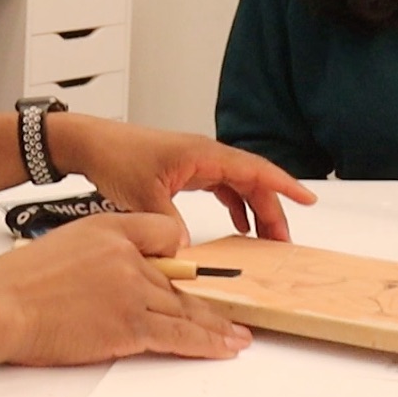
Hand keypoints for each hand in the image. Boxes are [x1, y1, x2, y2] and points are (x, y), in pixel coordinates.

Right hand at [0, 213, 252, 365]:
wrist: (2, 304)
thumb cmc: (21, 280)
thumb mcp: (65, 241)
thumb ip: (100, 248)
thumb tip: (120, 268)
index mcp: (112, 231)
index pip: (165, 233)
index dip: (179, 256)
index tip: (192, 274)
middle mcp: (129, 258)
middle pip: (181, 281)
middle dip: (211, 301)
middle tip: (236, 312)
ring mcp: (132, 293)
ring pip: (186, 310)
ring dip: (217, 327)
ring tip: (238, 337)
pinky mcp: (129, 328)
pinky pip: (178, 335)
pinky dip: (206, 343)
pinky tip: (222, 348)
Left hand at [50, 115, 316, 241]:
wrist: (90, 145)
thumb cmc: (116, 157)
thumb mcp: (144, 195)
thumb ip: (170, 224)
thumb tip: (189, 251)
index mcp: (203, 154)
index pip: (254, 168)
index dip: (283, 185)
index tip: (308, 199)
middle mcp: (205, 155)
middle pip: (252, 182)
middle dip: (272, 210)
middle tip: (282, 244)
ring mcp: (196, 163)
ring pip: (238, 186)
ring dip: (255, 211)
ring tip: (266, 242)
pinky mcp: (186, 172)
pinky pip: (221, 189)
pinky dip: (234, 207)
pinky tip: (238, 228)